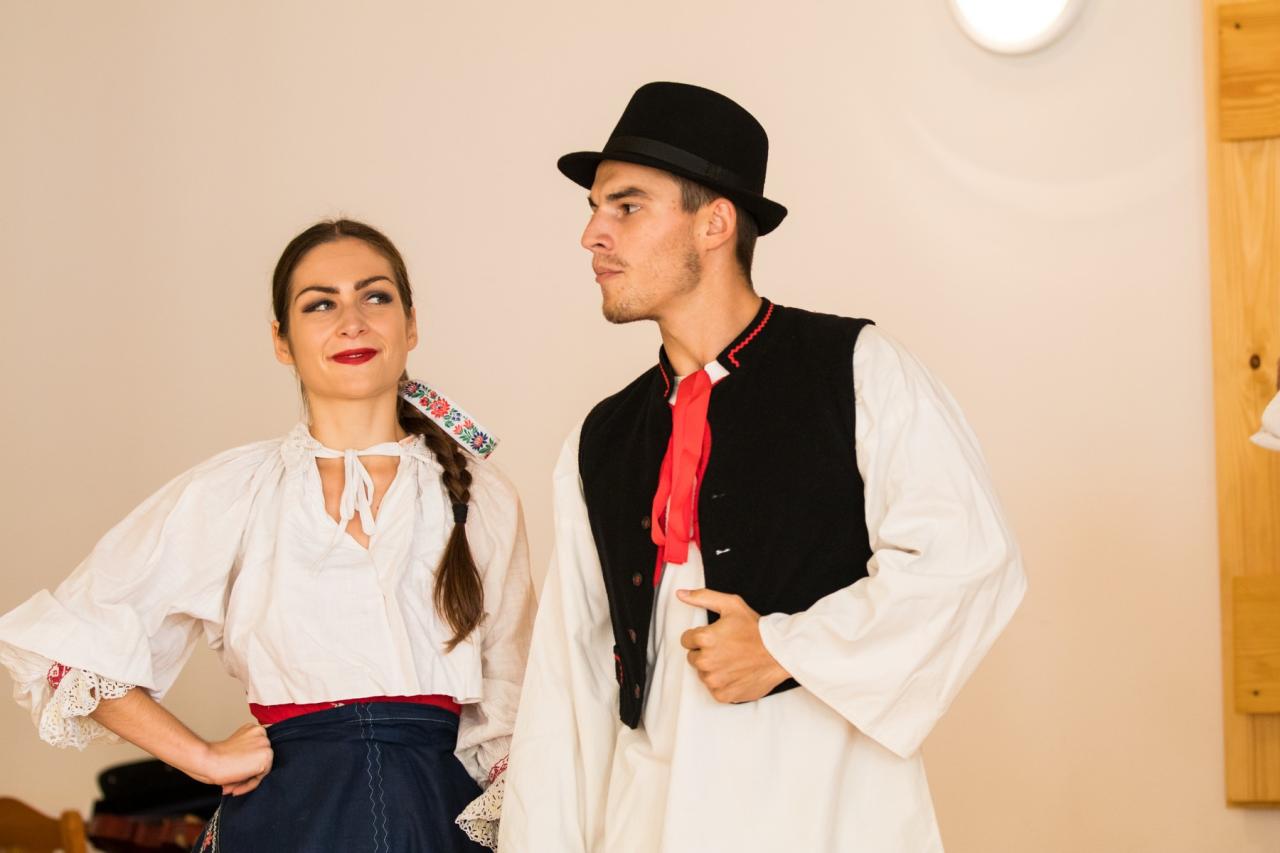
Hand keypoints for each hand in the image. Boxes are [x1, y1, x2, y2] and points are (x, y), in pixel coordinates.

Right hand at [190, 722, 273, 795]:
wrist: (208, 760)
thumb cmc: (214, 757)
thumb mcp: (235, 748)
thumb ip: (246, 754)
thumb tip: (249, 768)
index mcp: (253, 729)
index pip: (256, 751)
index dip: (244, 765)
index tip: (235, 773)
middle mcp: (262, 734)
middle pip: (258, 761)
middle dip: (244, 774)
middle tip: (230, 783)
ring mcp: (265, 744)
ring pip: (260, 770)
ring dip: (244, 781)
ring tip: (230, 787)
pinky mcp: (266, 757)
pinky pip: (260, 778)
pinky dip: (247, 786)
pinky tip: (235, 789)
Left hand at [677, 588, 790, 703]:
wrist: (780, 653)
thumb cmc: (756, 629)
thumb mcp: (731, 605)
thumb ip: (702, 597)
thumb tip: (681, 594)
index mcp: (704, 638)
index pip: (686, 640)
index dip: (700, 637)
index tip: (716, 637)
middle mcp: (706, 661)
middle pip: (693, 657)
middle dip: (705, 652)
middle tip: (726, 648)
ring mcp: (714, 679)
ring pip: (703, 674)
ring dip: (713, 668)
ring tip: (733, 660)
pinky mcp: (723, 694)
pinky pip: (714, 689)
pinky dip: (723, 683)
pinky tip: (736, 673)